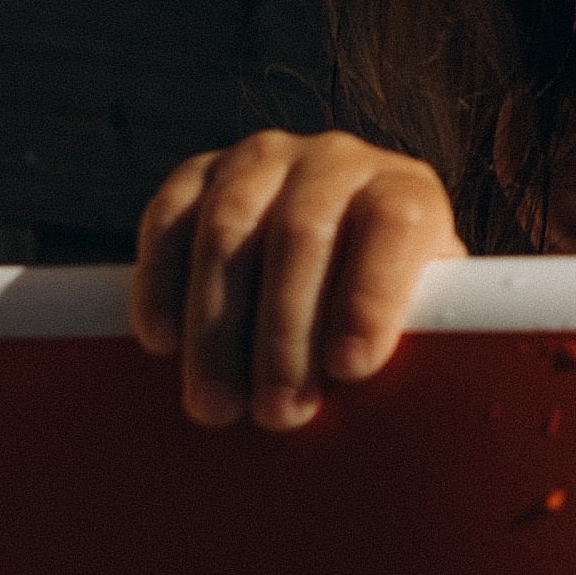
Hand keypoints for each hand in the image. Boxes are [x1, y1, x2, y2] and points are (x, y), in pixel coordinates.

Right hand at [131, 130, 463, 430]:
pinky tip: (163, 342)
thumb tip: (390, 414)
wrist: (325, 261)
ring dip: (218, 325)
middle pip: (303, 234)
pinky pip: (169, 217)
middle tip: (277, 414)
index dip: (373, 293)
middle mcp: (337, 160)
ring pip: (229, 228)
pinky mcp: (199, 173)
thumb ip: (414, 347)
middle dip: (285, 333)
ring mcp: (263, 159)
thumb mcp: (414, 320)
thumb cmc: (376, 315)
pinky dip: (161, 281)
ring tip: (218, 406)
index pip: (395, 223)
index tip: (351, 369)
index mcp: (404, 190)